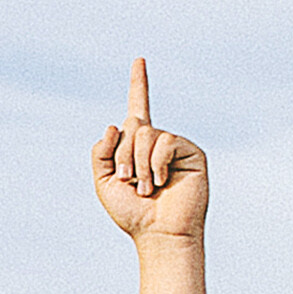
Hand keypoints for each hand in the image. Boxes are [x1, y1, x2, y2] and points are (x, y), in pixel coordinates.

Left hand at [89, 58, 210, 241]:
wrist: (158, 233)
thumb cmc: (132, 213)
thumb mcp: (104, 182)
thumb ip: (101, 152)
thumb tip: (115, 125)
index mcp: (137, 145)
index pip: (138, 108)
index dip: (138, 84)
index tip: (139, 60)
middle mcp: (157, 141)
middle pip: (131, 126)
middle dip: (123, 156)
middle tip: (129, 183)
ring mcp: (175, 146)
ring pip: (146, 134)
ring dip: (138, 164)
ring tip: (147, 187)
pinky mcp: (191, 152)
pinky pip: (165, 141)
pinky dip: (157, 163)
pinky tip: (162, 181)